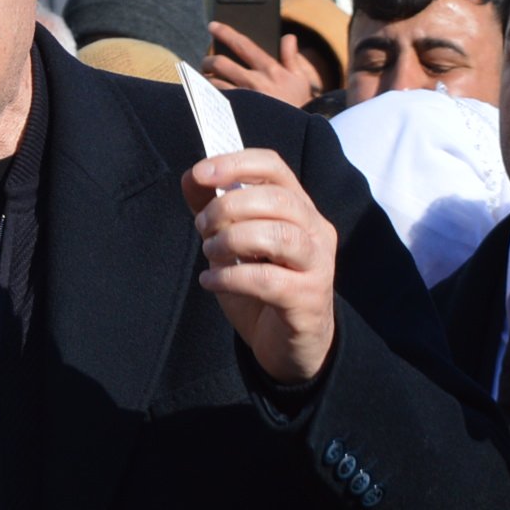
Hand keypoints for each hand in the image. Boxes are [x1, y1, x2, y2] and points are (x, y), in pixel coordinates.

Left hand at [181, 151, 338, 385]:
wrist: (289, 345)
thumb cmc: (261, 288)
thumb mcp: (233, 244)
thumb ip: (215, 209)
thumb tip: (191, 178)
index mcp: (300, 208)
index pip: (275, 167)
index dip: (236, 163)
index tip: (200, 173)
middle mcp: (316, 231)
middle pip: (276, 199)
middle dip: (227, 207)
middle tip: (202, 227)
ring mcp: (317, 265)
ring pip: (278, 235)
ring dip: (232, 240)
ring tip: (209, 252)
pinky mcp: (308, 300)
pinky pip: (267, 280)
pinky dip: (230, 277)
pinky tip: (210, 282)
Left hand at [203, 23, 319, 107]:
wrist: (296, 132)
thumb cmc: (298, 104)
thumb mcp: (300, 79)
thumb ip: (291, 56)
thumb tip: (288, 37)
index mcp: (270, 69)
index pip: (243, 44)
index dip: (225, 32)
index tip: (213, 26)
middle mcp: (254, 81)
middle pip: (220, 62)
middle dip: (208, 59)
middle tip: (206, 62)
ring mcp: (244, 98)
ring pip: (213, 82)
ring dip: (205, 79)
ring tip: (205, 80)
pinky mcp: (236, 113)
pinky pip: (214, 100)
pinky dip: (207, 96)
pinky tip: (204, 96)